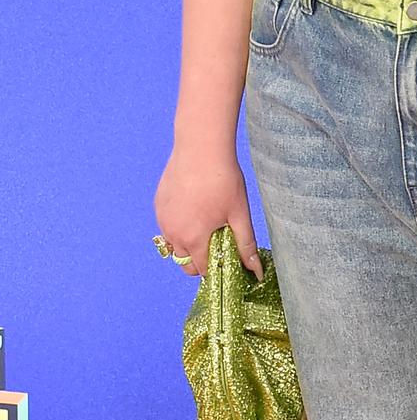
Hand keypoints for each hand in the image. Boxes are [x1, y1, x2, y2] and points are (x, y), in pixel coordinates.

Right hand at [154, 148, 261, 277]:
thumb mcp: (239, 215)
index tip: (227, 259)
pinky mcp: (158, 206)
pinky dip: (179, 227)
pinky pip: (167, 226)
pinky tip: (195, 210)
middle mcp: (173, 233)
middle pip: (184, 262)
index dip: (216, 268)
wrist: (200, 148)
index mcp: (193, 239)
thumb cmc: (223, 180)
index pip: (201, 270)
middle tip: (218, 243)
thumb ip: (245, 245)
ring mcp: (162, 219)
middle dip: (200, 260)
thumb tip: (256, 271)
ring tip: (207, 225)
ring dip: (188, 244)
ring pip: (173, 245)